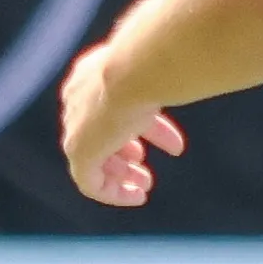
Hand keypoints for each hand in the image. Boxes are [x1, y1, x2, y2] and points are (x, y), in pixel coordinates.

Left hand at [58, 50, 184, 207]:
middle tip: (144, 164)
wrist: (134, 70)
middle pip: (99, 132)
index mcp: (90, 76)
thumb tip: (186, 76)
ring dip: (122, 172)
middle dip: (124, 151)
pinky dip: (113, 192)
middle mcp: (77, 99)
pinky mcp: (79, 152)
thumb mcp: (157, 70)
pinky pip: (90, 183)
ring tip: (146, 184)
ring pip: (93, 159)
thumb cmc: (153, 65)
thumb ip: (160, 79)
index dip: (134, 124)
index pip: (109, 104)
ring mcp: (75, 127)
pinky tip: (137, 197)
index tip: (157, 138)